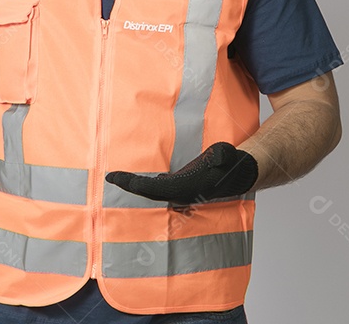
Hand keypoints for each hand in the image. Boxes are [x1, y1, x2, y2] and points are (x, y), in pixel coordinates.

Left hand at [105, 142, 257, 204]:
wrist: (237, 174)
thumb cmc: (229, 162)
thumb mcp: (226, 154)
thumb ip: (222, 155)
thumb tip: (217, 156)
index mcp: (185, 187)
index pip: (152, 188)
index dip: (133, 183)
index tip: (114, 177)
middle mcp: (180, 194)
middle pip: (147, 193)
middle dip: (129, 186)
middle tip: (110, 177)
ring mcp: (179, 193)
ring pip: (151, 193)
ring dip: (135, 187)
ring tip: (118, 179)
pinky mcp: (180, 189)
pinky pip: (156, 189)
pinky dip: (143, 185)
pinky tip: (135, 180)